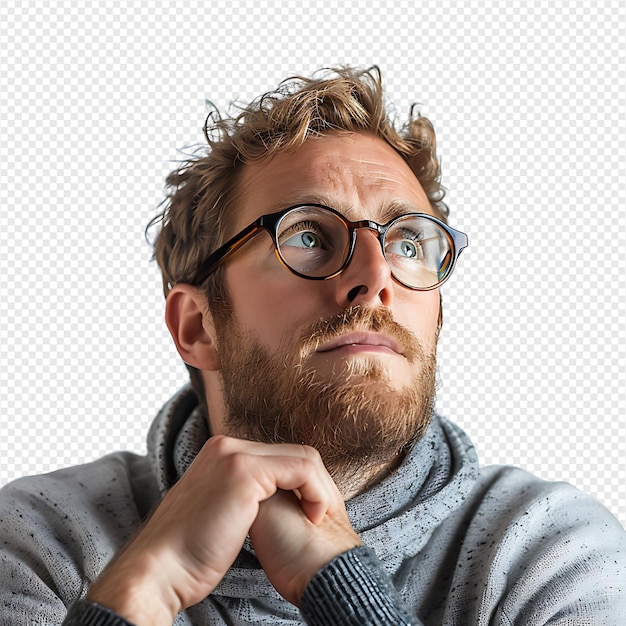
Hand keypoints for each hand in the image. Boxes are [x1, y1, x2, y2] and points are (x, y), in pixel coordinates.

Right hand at [86, 436, 357, 624]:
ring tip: (317, 520)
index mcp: (220, 452)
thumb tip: (264, 502)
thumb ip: (237, 495)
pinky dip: (316, 494)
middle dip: (314, 485)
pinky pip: (301, 470)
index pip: (277, 456)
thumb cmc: (187, 552)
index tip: (309, 512)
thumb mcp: (216, 511)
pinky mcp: (245, 471)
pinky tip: (313, 519)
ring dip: (319, 490)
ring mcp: (235, 455)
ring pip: (303, 458)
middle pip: (293, 453)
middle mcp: (227, 445)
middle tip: (319, 516)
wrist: (159, 570)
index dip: (300, 484)